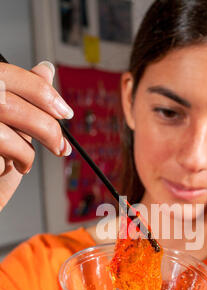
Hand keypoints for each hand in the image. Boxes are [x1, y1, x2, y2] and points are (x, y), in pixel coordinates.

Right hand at [0, 60, 72, 209]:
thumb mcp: (14, 125)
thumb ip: (26, 98)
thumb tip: (46, 70)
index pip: (13, 76)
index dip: (44, 94)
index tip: (65, 113)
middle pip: (12, 102)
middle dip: (46, 126)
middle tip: (61, 146)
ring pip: (7, 121)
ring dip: (27, 149)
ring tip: (26, 162)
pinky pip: (3, 145)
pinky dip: (17, 160)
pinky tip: (12, 167)